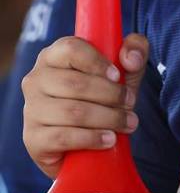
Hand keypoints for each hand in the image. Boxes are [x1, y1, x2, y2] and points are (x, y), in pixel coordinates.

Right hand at [22, 34, 147, 179]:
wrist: (85, 144)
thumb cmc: (103, 97)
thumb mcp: (124, 71)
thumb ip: (135, 49)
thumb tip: (131, 57)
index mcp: (53, 56)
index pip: (71, 49)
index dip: (97, 62)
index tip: (118, 76)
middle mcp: (36, 79)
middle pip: (75, 83)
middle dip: (111, 95)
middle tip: (130, 104)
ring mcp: (31, 110)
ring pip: (72, 112)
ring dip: (107, 118)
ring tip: (127, 123)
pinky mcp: (33, 139)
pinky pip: (63, 137)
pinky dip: (92, 138)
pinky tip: (109, 139)